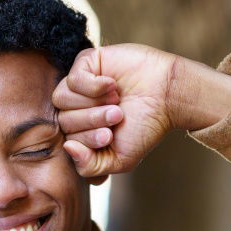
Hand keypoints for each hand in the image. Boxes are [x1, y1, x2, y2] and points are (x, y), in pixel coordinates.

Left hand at [52, 43, 177, 178]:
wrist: (168, 96)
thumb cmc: (146, 127)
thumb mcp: (120, 159)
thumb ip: (90, 166)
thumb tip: (67, 148)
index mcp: (82, 132)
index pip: (66, 140)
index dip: (87, 140)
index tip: (111, 136)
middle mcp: (77, 109)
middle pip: (63, 120)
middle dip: (92, 121)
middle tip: (118, 116)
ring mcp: (79, 86)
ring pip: (62, 99)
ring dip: (92, 105)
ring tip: (116, 102)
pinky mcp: (85, 64)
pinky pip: (73, 80)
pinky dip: (93, 86)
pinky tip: (112, 86)